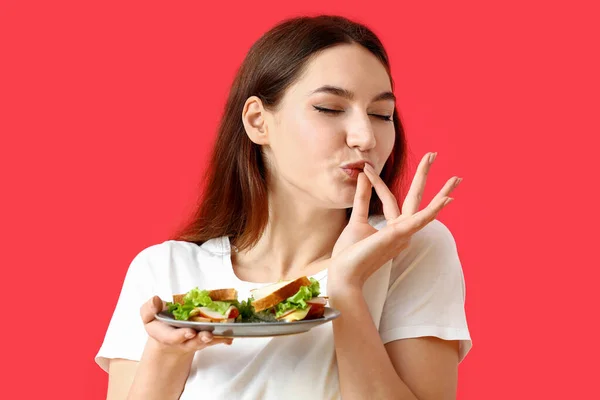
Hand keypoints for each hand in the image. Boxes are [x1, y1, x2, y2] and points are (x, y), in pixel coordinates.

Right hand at [140, 296, 232, 355]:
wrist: (169, 334)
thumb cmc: (160, 322)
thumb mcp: (149, 315)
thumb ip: (149, 309)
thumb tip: (155, 300)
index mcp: (166, 335)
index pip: (172, 337)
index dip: (180, 335)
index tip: (189, 332)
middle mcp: (182, 340)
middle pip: (191, 342)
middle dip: (199, 339)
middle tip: (207, 335)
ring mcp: (194, 340)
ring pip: (205, 342)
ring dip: (214, 339)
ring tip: (223, 334)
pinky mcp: (205, 338)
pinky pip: (214, 340)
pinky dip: (222, 338)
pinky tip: (230, 337)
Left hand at [328, 152, 461, 291]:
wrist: (345, 274)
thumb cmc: (350, 254)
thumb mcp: (356, 220)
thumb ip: (362, 197)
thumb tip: (362, 174)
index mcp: (391, 228)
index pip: (389, 198)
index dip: (377, 181)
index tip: (367, 168)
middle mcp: (401, 230)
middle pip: (415, 199)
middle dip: (424, 176)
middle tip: (433, 154)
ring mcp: (403, 233)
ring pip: (425, 209)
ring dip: (442, 193)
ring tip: (455, 178)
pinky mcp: (400, 235)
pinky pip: (421, 220)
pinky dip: (434, 210)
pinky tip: (447, 199)